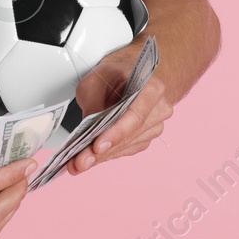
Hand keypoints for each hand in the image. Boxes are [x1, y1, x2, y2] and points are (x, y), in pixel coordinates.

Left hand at [66, 44, 172, 175]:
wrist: (124, 76)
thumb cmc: (114, 76)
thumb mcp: (94, 81)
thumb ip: (92, 103)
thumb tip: (88, 132)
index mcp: (151, 87)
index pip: (136, 115)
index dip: (116, 133)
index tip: (97, 146)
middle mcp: (159, 108)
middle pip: (130, 135)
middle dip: (102, 151)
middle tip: (80, 161)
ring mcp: (155, 125)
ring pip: (127, 147)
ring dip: (102, 157)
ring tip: (79, 162)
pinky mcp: (145, 138)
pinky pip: (126, 151)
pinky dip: (108, 155)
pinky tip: (92, 158)